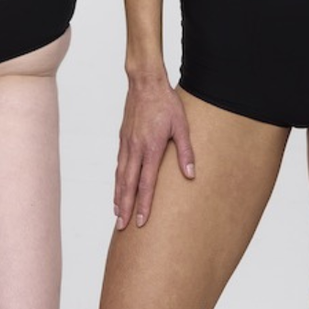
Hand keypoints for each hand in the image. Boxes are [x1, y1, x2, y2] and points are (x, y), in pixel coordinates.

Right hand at [113, 76, 194, 229]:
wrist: (145, 82)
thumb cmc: (166, 102)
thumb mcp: (182, 125)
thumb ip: (186, 151)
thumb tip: (191, 174)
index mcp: (151, 148)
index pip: (146, 183)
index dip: (143, 204)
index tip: (141, 222)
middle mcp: (135, 148)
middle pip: (128, 184)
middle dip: (125, 207)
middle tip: (121, 227)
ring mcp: (127, 142)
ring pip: (120, 175)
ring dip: (118, 195)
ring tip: (117, 213)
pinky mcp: (123, 137)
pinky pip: (119, 163)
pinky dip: (117, 179)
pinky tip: (118, 186)